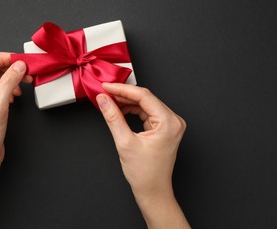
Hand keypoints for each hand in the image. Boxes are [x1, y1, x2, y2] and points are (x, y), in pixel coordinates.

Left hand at [0, 52, 31, 228]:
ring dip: (13, 79)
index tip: (25, 61)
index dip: (8, 58)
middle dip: (13, 69)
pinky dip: (11, 89)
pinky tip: (16, 97)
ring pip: (0, 79)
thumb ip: (9, 82)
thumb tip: (19, 65)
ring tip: (25, 85)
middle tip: (30, 73)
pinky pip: (1, 90)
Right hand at [96, 83, 189, 227]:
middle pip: (145, 98)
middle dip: (123, 95)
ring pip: (145, 104)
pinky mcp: (164, 128)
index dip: (122, 89)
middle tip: (105, 93)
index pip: (143, 96)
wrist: (153, 191)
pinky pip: (147, 112)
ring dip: (127, 102)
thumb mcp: (125, 143)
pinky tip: (120, 110)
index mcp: (168, 122)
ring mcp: (170, 124)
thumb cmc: (145, 174)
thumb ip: (113, 117)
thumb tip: (104, 100)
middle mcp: (173, 121)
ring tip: (110, 102)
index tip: (106, 87)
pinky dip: (132, 110)